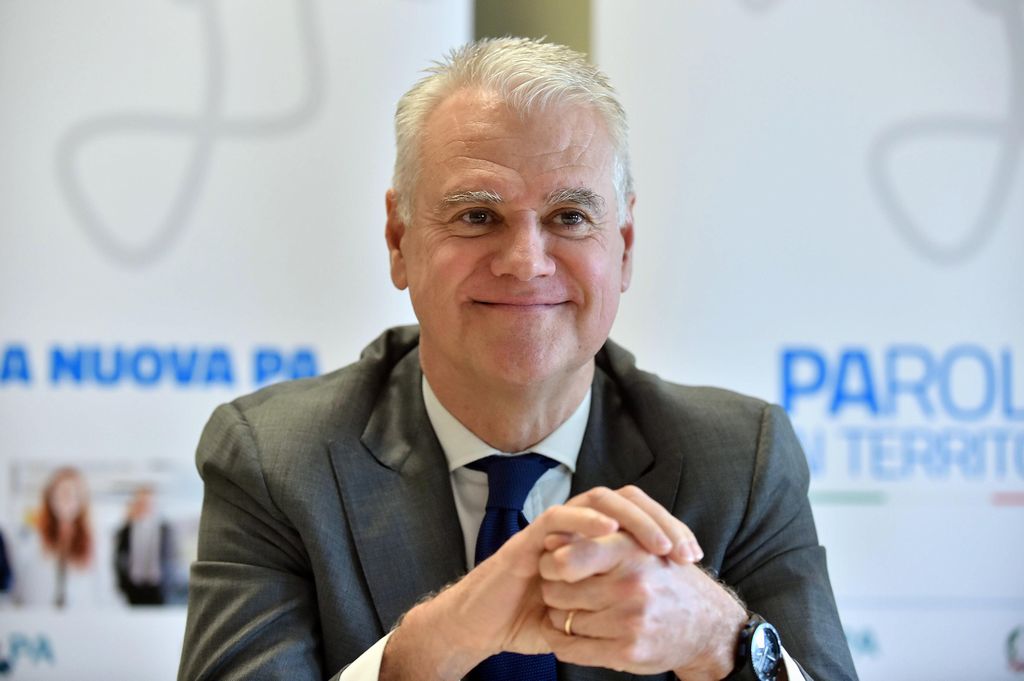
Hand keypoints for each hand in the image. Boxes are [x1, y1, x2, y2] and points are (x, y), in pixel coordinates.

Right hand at [382, 486, 699, 680]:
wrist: (482, 628)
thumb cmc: (532, 618)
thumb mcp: (585, 612)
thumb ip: (613, 600)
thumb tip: (664, 606)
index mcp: (590, 540)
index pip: (635, 515)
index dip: (667, 528)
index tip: (692, 557)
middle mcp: (574, 527)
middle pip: (623, 499)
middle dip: (660, 520)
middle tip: (685, 551)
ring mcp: (551, 530)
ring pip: (597, 499)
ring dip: (633, 518)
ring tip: (659, 544)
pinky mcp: (527, 539)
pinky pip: (557, 517)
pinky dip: (585, 519)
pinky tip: (609, 531)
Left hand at [539, 531, 746, 679]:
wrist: (707, 625)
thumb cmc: (664, 579)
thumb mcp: (640, 546)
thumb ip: (596, 540)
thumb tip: (549, 540)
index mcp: (631, 551)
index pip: (568, 557)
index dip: (551, 562)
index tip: (553, 564)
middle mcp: (631, 586)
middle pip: (558, 591)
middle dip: (552, 589)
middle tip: (560, 589)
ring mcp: (629, 622)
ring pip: (562, 620)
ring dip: (559, 616)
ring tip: (572, 609)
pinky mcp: (627, 652)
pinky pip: (571, 648)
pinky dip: (561, 641)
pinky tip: (567, 633)